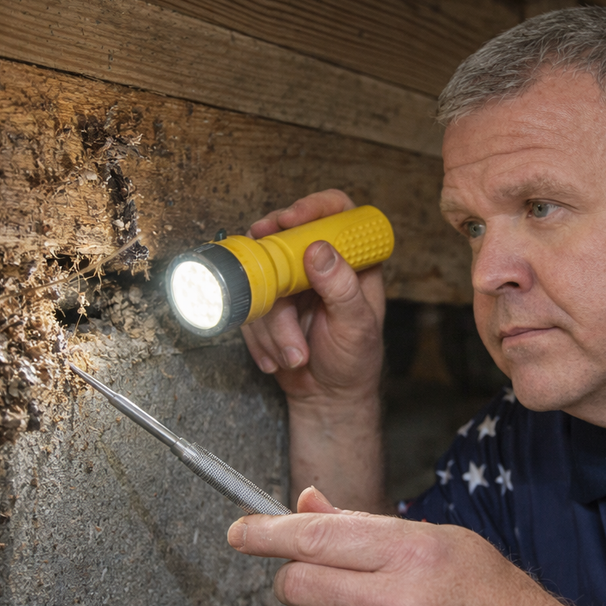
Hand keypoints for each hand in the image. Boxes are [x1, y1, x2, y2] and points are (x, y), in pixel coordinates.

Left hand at [228, 486, 585, 605]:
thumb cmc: (499, 603)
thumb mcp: (444, 543)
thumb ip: (367, 526)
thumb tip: (307, 503)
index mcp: (412, 554)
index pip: (314, 537)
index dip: (266, 532)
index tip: (240, 532)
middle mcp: (395, 605)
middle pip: (296, 585)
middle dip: (297, 577)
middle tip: (322, 576)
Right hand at [240, 189, 385, 405]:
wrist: (327, 397)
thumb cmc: (354, 362)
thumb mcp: (356, 327)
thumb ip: (342, 289)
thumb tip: (318, 249)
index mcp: (352, 261)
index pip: (336, 212)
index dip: (313, 207)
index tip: (290, 220)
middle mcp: (319, 264)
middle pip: (285, 237)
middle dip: (272, 266)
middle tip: (271, 290)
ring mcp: (289, 282)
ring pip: (261, 278)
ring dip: (272, 324)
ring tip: (295, 354)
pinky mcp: (267, 303)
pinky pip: (248, 306)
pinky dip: (260, 338)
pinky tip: (278, 358)